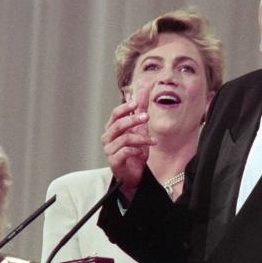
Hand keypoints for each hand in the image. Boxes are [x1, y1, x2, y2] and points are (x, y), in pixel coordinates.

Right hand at [102, 80, 154, 200]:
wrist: (134, 174)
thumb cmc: (135, 151)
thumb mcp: (141, 129)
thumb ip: (141, 110)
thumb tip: (144, 88)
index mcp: (112, 128)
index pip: (115, 114)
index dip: (125, 108)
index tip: (137, 103)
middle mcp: (108, 138)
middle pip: (118, 125)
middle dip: (133, 120)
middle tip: (147, 117)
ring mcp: (109, 150)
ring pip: (124, 139)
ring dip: (141, 138)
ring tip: (153, 140)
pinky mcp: (114, 162)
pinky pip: (123, 152)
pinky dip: (134, 150)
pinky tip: (141, 152)